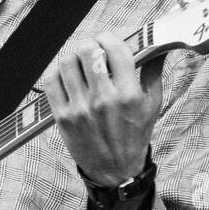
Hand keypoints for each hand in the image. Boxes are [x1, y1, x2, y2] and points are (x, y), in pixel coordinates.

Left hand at [42, 31, 164, 186]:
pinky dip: (57, 73)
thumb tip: (158, 45)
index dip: (110, 37)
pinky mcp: (62, 117)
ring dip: (73, 58)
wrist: (116, 172)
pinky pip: (50, 81)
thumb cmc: (135, 136)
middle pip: (87, 51)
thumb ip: (154, 72)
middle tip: (93, 49)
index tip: (109, 39)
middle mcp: (102, 100)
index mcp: (128, 95)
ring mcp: (80, 109)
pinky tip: (67, 77)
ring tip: (80, 64)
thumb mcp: (153, 105)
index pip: (115, 49)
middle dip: (90, 44)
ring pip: (66, 62)